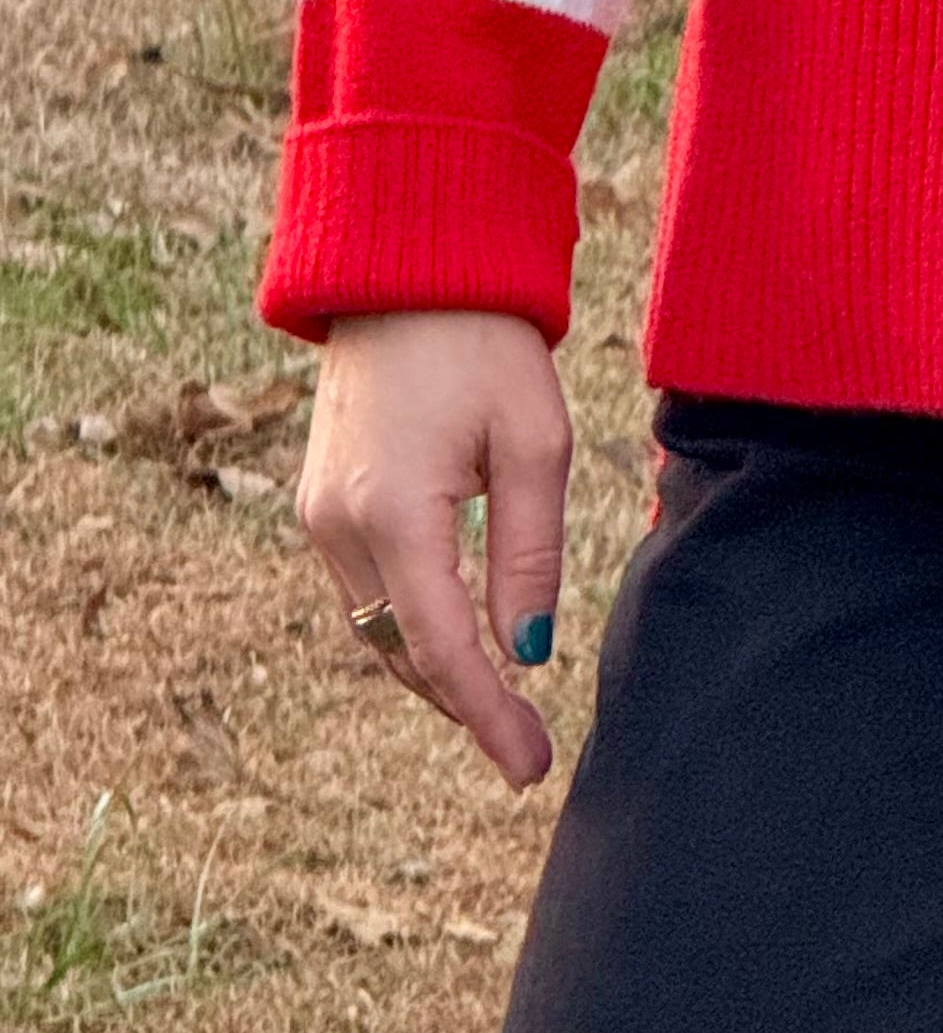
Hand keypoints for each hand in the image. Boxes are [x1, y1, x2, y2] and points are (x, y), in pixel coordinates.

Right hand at [296, 310, 571, 788]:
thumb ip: (530, 552)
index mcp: (394, 515)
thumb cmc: (485, 341)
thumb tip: (529, 651)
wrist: (407, 265)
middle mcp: (340, 526)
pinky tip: (453, 633)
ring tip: (498, 702)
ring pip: (375, 628)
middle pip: (401, 652)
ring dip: (432, 665)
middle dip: (461, 702)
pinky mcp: (318, 499)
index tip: (530, 768)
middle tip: (525, 745)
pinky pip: (363, 588)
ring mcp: (318, 514)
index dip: (487, 717)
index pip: (442, 649)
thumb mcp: (534, 440)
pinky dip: (407, 621)